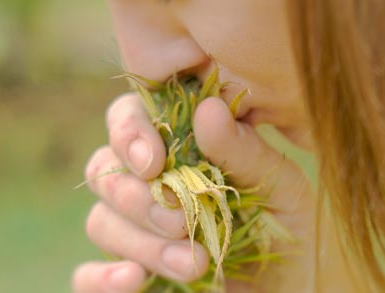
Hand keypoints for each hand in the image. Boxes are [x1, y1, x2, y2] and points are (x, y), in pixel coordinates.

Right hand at [72, 93, 316, 292]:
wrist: (297, 286)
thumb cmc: (289, 226)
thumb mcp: (281, 187)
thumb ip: (244, 151)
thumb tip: (207, 109)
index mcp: (179, 148)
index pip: (129, 119)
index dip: (129, 133)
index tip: (153, 163)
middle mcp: (148, 184)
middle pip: (105, 172)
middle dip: (138, 198)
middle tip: (182, 222)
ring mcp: (134, 231)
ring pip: (100, 221)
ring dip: (141, 243)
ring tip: (195, 264)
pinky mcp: (130, 275)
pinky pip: (87, 275)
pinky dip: (101, 277)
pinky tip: (133, 279)